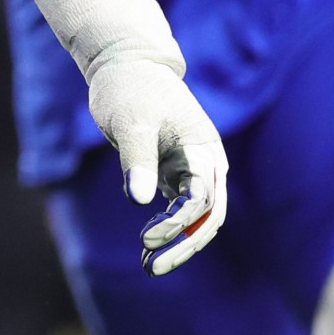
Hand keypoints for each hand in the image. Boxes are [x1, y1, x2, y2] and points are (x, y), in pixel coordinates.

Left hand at [85, 56, 230, 275]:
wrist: (126, 65)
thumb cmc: (129, 88)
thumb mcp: (130, 121)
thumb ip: (137, 160)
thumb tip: (138, 200)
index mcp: (203, 149)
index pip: (202, 198)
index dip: (178, 223)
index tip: (148, 238)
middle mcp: (206, 163)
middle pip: (207, 217)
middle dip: (183, 246)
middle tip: (152, 268)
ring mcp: (193, 170)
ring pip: (196, 218)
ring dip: (178, 242)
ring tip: (149, 266)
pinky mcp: (175, 173)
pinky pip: (180, 209)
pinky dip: (168, 228)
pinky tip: (148, 245)